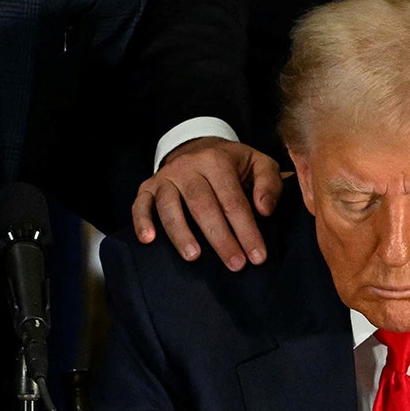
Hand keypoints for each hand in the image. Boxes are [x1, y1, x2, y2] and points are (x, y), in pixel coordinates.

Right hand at [131, 136, 282, 270]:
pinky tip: (149, 240)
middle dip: (220, 238)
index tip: (257, 256)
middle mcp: (188, 166)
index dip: (246, 230)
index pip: (233, 200)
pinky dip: (141, 221)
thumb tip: (264, 209)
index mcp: (217, 160)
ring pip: (170, 206)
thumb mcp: (259, 164)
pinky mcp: (148, 186)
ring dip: (181, 233)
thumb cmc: (233, 164)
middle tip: (235, 264)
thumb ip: (269, 184)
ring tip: (194, 257)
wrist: (199, 147)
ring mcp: (166, 176)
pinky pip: (140, 204)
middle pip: (203, 206)